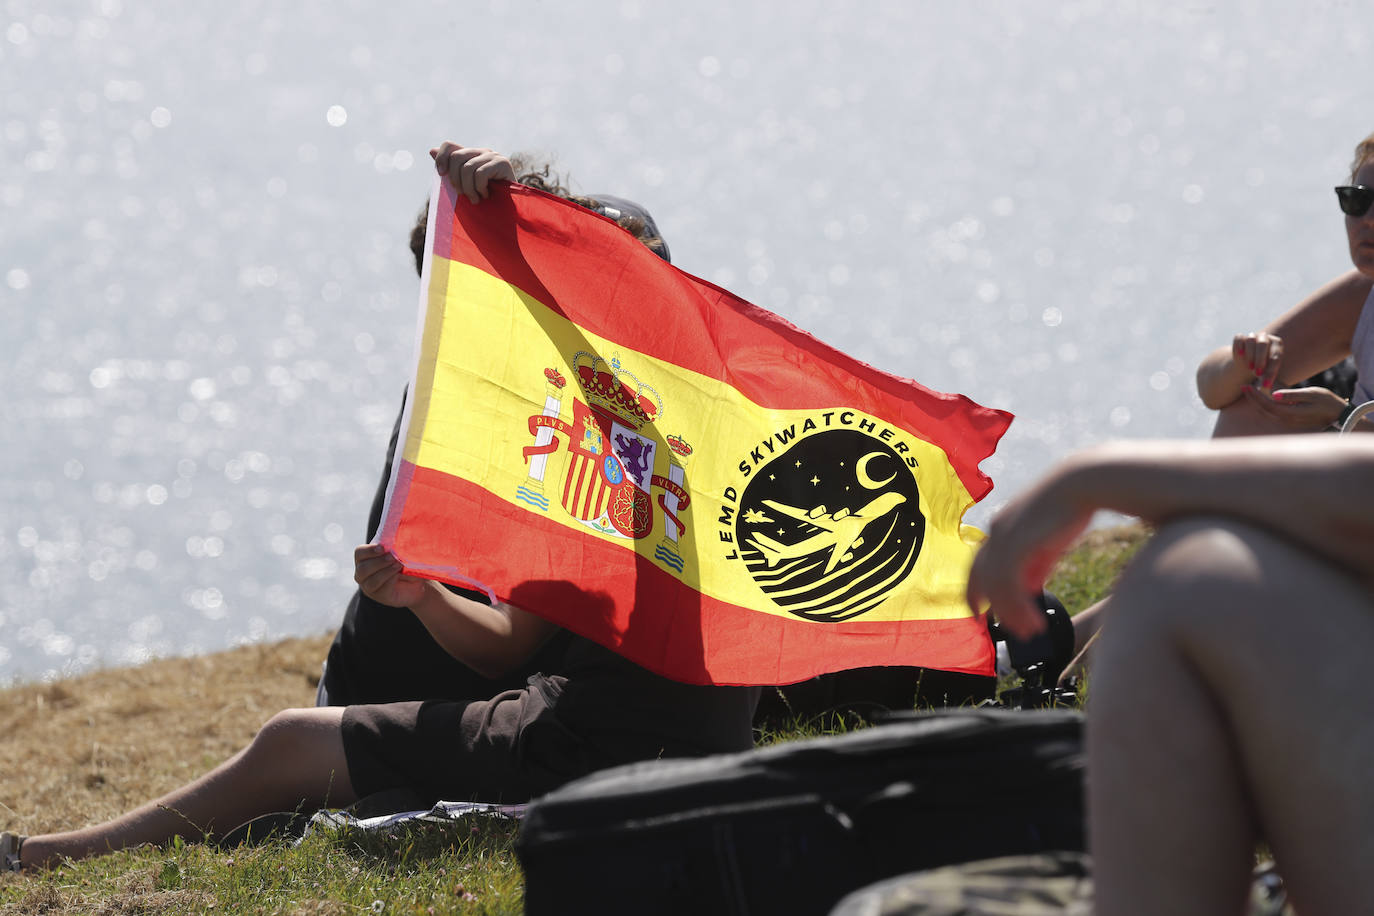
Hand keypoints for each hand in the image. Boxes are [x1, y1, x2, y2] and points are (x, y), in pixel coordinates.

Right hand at [354, 544, 428, 607]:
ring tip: (398, 565)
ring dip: (385, 571)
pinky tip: (399, 574)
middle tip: (393, 557)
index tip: (382, 547)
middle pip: (362, 569)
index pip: (359, 553)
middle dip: (378, 562)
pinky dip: (391, 579)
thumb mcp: (400, 554)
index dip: (369, 550)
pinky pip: (382, 589)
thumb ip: (394, 548)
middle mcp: (363, 575)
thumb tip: (396, 542)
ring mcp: (370, 588)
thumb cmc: (407, 565)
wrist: (418, 584)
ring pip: (371, 580)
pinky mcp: (381, 596)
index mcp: (364, 560)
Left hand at [429, 142, 515, 203]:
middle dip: (455, 179)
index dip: (441, 158)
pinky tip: (486, 195)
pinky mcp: (502, 163)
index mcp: (471, 155)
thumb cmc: (485, 200)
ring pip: (467, 168)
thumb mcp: (464, 185)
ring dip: (468, 189)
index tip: (441, 174)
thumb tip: (431, 150)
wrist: (508, 212)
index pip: (449, 146)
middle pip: (456, 157)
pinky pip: (480, 173)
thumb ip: (450, 169)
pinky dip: (480, 188)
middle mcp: (482, 151)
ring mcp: (493, 156)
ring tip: (475, 200)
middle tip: (462, 195)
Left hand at [966, 465, 1094, 640]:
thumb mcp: (1048, 541)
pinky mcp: (1017, 542)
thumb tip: (1029, 588)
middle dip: (994, 607)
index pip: (978, 565)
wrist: (1085, 483)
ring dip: (1012, 613)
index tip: (979, 612)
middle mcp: (996, 532)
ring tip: (1029, 631)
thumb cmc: (1070, 509)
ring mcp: (1003, 536)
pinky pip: (1009, 584)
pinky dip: (1019, 606)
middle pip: (981, 578)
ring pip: (996, 586)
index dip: (975, 591)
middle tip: (1012, 631)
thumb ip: (1036, 564)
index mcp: (1001, 529)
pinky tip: (1035, 620)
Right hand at [1231, 332, 1283, 389]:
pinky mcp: (1240, 338)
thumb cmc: (1262, 373)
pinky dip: (1239, 346)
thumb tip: (1266, 388)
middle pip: (1263, 344)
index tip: (1266, 385)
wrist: (1248, 367)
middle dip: (1260, 359)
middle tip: (1257, 374)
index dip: (1271, 371)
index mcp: (1277, 345)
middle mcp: (1265, 338)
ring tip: (1249, 368)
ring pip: (1251, 340)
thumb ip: (1268, 382)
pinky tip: (1240, 356)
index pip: (1275, 356)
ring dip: (1250, 354)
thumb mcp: (1267, 378)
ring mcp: (1252, 336)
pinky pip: (1239, 339)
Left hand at [1240, 385, 1346, 429]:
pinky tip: (1261, 396)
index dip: (1255, 396)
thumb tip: (1274, 394)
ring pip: (1266, 412)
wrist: (1338, 414)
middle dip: (1252, 398)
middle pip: (1263, 409)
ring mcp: (1287, 421)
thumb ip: (1292, 394)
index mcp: (1290, 413)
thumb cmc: (1327, 402)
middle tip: (1243, 386)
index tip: (1246, 385)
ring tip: (1249, 390)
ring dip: (1257, 401)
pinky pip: (1272, 412)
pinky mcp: (1289, 419)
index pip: (1266, 404)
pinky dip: (1264, 404)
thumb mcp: (1311, 394)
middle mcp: (1286, 419)